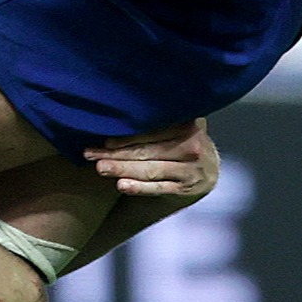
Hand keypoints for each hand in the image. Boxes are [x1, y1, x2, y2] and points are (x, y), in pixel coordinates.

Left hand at [82, 119, 218, 199]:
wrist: (210, 171)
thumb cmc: (184, 144)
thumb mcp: (180, 127)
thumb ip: (159, 121)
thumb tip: (118, 113)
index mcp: (187, 125)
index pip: (152, 132)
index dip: (126, 137)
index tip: (104, 140)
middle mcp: (191, 146)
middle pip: (147, 151)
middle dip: (116, 153)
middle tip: (91, 154)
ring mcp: (190, 169)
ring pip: (150, 169)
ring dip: (123, 168)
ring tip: (101, 167)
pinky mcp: (186, 188)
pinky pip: (159, 188)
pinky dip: (140, 187)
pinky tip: (122, 185)